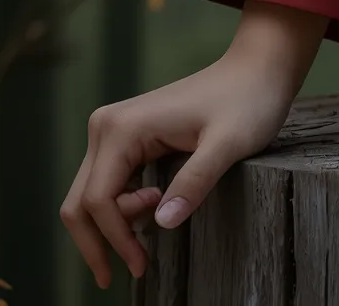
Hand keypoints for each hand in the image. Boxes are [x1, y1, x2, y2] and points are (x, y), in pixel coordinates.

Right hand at [60, 1, 326, 286]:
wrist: (258, 66)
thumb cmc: (248, 100)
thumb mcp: (229, 143)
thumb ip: (196, 180)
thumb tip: (160, 223)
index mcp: (122, 128)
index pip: (98, 201)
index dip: (115, 240)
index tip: (142, 266)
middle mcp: (108, 126)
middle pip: (80, 202)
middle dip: (99, 243)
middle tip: (133, 271)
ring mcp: (115, 129)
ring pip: (90, 195)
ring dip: (111, 226)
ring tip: (150, 237)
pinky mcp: (126, 135)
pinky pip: (107, 183)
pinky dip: (120, 210)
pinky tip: (151, 213)